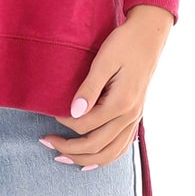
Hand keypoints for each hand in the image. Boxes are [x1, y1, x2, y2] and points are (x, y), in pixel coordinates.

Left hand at [40, 4, 171, 171]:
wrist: (149, 35)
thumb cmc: (125, 43)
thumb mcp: (104, 61)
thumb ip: (89, 88)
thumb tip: (74, 113)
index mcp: (121, 103)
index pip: (85, 125)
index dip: (64, 123)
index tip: (50, 113)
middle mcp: (130, 116)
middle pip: (96, 146)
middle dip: (68, 148)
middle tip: (45, 141)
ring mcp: (134, 119)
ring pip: (109, 154)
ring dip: (84, 159)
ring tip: (61, 157)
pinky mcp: (135, 117)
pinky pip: (121, 147)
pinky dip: (104, 158)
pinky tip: (89, 161)